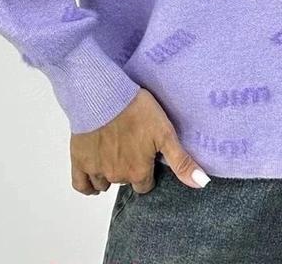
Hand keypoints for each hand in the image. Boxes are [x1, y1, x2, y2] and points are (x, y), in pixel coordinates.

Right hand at [69, 87, 210, 195]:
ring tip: (115, 151)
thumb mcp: (165, 133)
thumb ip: (182, 161)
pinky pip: (82, 185)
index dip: (147, 171)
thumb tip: (202, 184)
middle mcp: (117, 175)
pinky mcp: (79, 161)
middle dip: (129, 168)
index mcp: (138, 171)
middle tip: (131, 147)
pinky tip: (95, 175)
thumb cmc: (136, 110)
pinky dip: (89, 184)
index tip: (147, 156)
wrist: (103, 94)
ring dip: (110, 173)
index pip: (145, 185)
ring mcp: (96, 170)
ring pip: (105, 183)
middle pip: (126, 181)